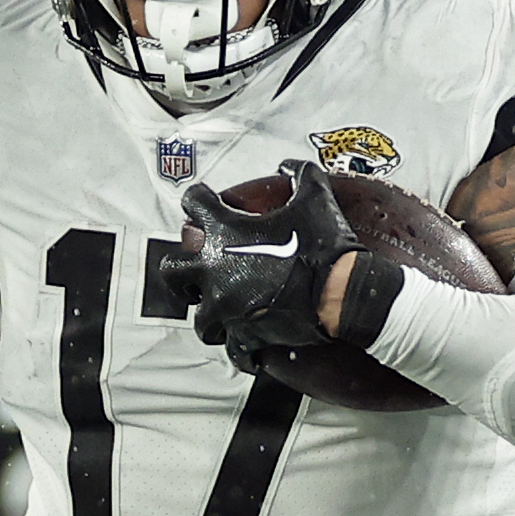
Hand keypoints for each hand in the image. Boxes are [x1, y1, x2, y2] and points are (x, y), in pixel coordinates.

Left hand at [168, 162, 363, 368]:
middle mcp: (215, 270)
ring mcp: (225, 306)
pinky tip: (248, 344)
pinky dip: (239, 348)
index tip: (203, 205)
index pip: (192, 204)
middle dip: (182, 272)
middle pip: (172, 272)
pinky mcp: (243, 334)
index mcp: (224, 232)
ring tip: (223, 312)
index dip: (198, 200)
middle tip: (198, 271)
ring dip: (209, 315)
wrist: (342, 293)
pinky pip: (232, 349)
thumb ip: (299, 175)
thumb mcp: (315, 197)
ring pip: (199, 319)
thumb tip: (289, 166)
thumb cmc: (325, 246)